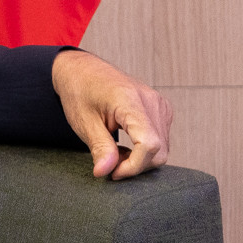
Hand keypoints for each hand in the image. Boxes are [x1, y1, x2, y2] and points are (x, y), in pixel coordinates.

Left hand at [53, 49, 172, 178]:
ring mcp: (160, 104)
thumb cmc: (80, 92)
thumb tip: (106, 172)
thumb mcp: (84, 123)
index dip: (133, 166)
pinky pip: (161, 140)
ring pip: (162, 148)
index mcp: (130, 100)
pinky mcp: (162, 109)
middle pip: (158, 150)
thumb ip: (100, 148)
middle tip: (110, 164)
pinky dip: (145, 151)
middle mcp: (151, 100)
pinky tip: (126, 146)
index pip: (148, 144)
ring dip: (140, 160)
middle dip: (136, 165)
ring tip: (116, 154)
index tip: (113, 172)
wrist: (83, 70)